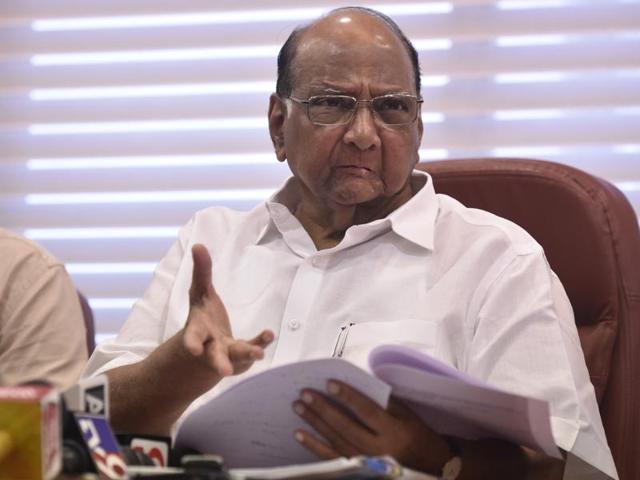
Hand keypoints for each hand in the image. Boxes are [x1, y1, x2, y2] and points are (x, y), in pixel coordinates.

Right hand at [182, 244, 273, 377]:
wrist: (205, 351)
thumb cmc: (203, 318)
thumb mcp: (200, 293)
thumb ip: (201, 272)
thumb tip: (198, 244)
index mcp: (197, 330)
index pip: (192, 337)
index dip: (192, 343)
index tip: (192, 349)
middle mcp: (211, 346)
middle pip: (214, 355)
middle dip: (218, 362)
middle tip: (223, 371)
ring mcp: (228, 353)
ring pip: (237, 356)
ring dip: (248, 354)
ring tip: (259, 355)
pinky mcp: (242, 355)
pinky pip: (252, 347)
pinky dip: (261, 341)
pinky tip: (269, 334)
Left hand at [292, 380, 452, 474]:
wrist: (432, 470)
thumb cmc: (420, 439)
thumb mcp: (409, 416)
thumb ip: (384, 402)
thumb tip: (355, 386)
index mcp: (395, 431)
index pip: (366, 410)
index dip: (347, 396)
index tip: (329, 383)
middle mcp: (379, 449)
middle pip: (345, 426)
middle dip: (323, 408)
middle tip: (305, 393)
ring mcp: (367, 462)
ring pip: (335, 440)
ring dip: (314, 423)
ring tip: (299, 407)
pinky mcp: (358, 471)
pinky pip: (331, 458)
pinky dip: (314, 446)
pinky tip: (300, 434)